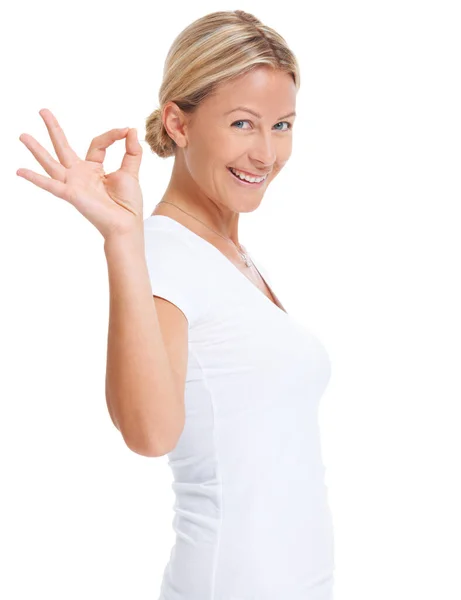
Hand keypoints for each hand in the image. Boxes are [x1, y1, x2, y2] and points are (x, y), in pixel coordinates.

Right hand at [17, 109, 144, 239]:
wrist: (127, 223)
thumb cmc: (128, 203)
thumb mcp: (131, 171)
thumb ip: (132, 151)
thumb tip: (131, 129)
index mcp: (94, 169)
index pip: (97, 143)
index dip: (111, 135)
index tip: (125, 131)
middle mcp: (80, 175)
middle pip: (63, 147)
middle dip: (53, 129)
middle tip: (42, 110)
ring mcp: (73, 184)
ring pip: (51, 163)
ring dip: (37, 149)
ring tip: (23, 135)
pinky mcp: (71, 194)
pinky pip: (50, 185)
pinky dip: (35, 178)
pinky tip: (19, 171)